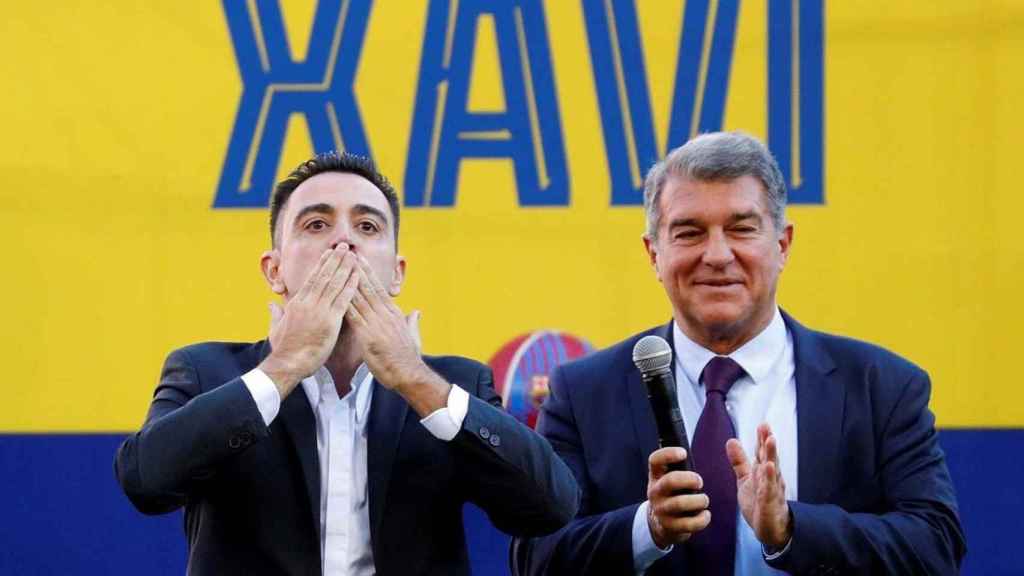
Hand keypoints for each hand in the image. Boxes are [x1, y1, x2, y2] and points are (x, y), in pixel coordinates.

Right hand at [259, 244, 359, 397]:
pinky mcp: (330, 322)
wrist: (288, 363)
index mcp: (297, 303)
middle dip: (335, 260)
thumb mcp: (276, 328)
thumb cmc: (283, 349)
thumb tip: (271, 304)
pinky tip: (358, 277)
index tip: (329, 253)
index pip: (312, 279)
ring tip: (353, 255)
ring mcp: (320, 311)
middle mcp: (309, 303)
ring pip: (334, 284)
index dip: (322, 264)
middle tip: (345, 247)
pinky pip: (343, 300)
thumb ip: (276, 314)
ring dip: (345, 268)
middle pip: (324, 276)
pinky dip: (351, 287)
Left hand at [346, 256, 448, 415]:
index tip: (359, 259)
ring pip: (360, 298)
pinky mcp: (368, 336)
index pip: (378, 288)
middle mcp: (385, 314)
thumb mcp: (413, 335)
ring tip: (339, 266)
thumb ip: (412, 322)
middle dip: (356, 269)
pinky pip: (354, 316)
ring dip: (348, 281)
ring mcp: (376, 324)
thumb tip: (416, 312)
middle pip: (368, 287)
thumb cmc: (409, 357)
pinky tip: (336, 293)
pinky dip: (345, 303)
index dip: (367, 273)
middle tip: (346, 253)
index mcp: (394, 313)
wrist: (408, 373)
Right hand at [646, 447, 710, 548]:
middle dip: (690, 479)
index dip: (668, 454)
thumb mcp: (668, 478)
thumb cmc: (672, 494)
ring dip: (699, 500)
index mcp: (656, 476)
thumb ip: (679, 466)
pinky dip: (702, 519)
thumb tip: (704, 447)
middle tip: (699, 482)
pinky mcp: (670, 526)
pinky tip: (705, 515)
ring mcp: (661, 510)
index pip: (655, 460)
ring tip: (704, 500)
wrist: (660, 524)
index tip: (684, 453)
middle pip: (670, 481)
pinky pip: (689, 524)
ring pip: (680, 503)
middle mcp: (655, 492)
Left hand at [726, 423, 791, 550]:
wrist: (770, 528)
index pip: (763, 453)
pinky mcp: (769, 503)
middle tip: (766, 427)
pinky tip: (767, 467)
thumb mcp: (746, 479)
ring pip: (772, 470)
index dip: (762, 439)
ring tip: (770, 440)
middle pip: (769, 457)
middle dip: (768, 443)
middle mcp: (770, 478)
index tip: (762, 425)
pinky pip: (769, 490)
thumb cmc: (759, 502)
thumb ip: (739, 461)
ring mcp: (771, 490)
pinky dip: (768, 478)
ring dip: (771, 455)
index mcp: (763, 472)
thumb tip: (731, 440)